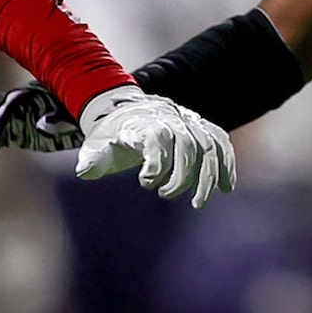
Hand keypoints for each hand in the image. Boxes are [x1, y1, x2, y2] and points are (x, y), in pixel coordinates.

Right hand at [0, 82, 82, 179]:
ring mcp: (7, 120)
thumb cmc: (76, 117)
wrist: (78, 122)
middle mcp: (13, 106)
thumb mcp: (73, 120)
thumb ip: (59, 121)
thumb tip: (41, 124)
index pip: (9, 104)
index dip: (0, 119)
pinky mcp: (6, 134)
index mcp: (30, 98)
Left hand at [73, 84, 235, 208]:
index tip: (147, 182)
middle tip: (164, 195)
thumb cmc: (112, 135)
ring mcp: (189, 122)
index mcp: (144, 123)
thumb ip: (93, 159)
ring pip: (208, 146)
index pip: (158, 137)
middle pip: (187, 145)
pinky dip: (226, 164)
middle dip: (181, 175)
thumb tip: (84, 171)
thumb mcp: (97, 146)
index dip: (157, 160)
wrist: (129, 110)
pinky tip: (226, 187)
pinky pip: (220, 142)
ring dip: (207, 177)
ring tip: (198, 203)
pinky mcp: (201, 128)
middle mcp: (171, 119)